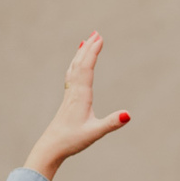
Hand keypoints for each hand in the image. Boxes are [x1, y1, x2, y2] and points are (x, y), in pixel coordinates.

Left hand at [23, 33, 130, 180]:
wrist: (50, 148)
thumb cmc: (71, 141)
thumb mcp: (95, 133)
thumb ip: (112, 123)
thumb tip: (128, 114)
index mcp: (80, 96)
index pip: (87, 68)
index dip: (93, 52)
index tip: (100, 38)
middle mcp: (73, 92)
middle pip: (79, 64)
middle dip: (88, 48)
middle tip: (96, 32)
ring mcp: (69, 96)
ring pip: (74, 69)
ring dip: (81, 54)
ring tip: (85, 41)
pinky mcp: (67, 101)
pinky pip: (71, 77)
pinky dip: (75, 66)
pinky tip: (76, 65)